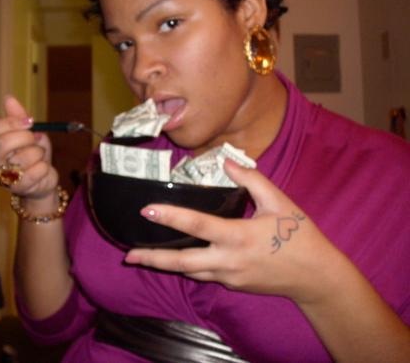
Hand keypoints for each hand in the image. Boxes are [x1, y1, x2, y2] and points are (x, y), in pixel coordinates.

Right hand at [0, 96, 58, 199]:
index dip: (12, 122)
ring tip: (38, 156)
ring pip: (25, 157)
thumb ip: (17, 117)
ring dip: (38, 153)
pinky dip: (44, 167)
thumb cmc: (30, 153)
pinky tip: (41, 169)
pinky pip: (37, 170)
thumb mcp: (25, 132)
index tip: (29, 121)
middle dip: (25, 137)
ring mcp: (2, 177)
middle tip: (35, 139)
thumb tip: (8, 98)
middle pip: (3, 143)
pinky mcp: (18, 188)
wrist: (41, 179)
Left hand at [125, 159, 340, 303]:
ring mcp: (229, 276)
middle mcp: (228, 260)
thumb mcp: (278, 202)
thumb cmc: (300, 235)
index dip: (170, 217)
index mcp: (238, 236)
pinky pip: (204, 275)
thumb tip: (227, 160)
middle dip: (153, 259)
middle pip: (182, 262)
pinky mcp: (233, 285)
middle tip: (128, 255)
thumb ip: (251, 179)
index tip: (147, 210)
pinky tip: (177, 259)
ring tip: (142, 258)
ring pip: (189, 272)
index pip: (197, 225)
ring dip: (166, 265)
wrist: (317, 277)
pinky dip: (188, 267)